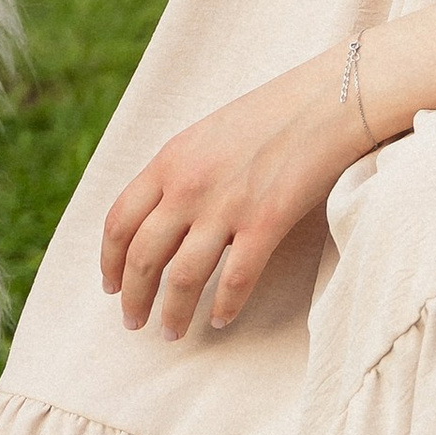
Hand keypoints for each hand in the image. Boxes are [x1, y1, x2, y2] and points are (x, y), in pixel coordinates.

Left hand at [99, 50, 372, 337]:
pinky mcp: (266, 222)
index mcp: (169, 161)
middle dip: (134, 297)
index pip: (120, 221)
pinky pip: (236, 279)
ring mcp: (226, 206)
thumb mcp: (205, 136)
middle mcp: (188, 186)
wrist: (325, 102)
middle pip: (144, 256)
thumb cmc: (268, 117)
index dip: (109, 261)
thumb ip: (177, 174)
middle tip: (133, 321)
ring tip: (171, 332)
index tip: (110, 286)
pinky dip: (224, 306)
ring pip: (183, 277)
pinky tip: (221, 319)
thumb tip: (157, 218)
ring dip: (172, 312)